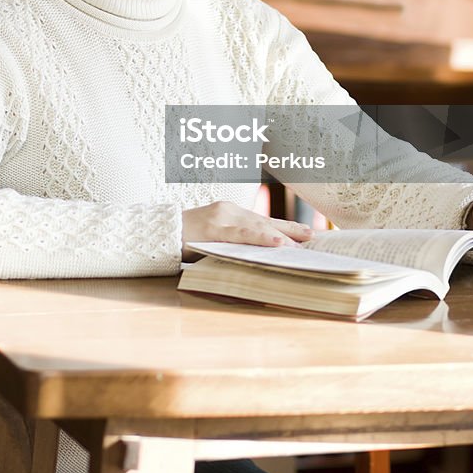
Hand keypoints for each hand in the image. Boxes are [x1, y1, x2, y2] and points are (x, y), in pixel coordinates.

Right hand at [182, 201, 312, 258]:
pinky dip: (262, 239)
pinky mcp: (213, 228)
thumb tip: (263, 260)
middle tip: (315, 238)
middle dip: (291, 231)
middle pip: (266, 222)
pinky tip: (278, 243)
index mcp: (232, 213)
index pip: (264, 221)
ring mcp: (222, 217)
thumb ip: (236, 245)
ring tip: (302, 244)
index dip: (287, 227)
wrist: (158, 234)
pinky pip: (242, 235)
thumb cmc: (187, 241)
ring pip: (258, 227)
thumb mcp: (215, 240)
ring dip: (282, 236)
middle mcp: (229, 211)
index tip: (308, 235)